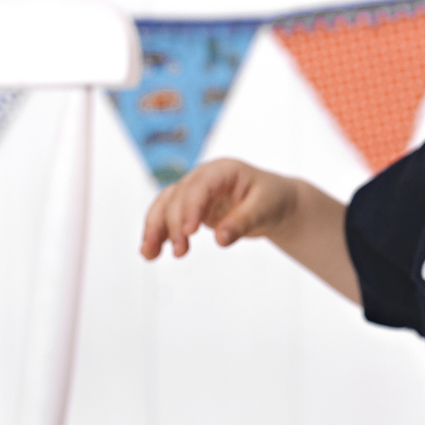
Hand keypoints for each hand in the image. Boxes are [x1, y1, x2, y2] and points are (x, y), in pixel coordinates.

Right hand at [141, 158, 299, 258]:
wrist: (276, 203)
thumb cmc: (273, 200)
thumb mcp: (264, 209)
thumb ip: (242, 222)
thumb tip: (221, 240)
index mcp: (222, 170)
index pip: (199, 186)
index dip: (191, 207)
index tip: (189, 232)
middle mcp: (203, 178)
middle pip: (178, 197)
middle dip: (174, 224)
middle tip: (181, 252)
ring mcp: (194, 192)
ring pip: (165, 205)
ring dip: (154, 229)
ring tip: (149, 254)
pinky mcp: (190, 208)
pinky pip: (167, 218)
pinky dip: (158, 233)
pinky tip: (151, 253)